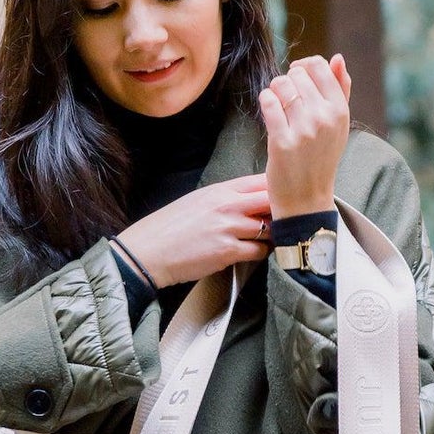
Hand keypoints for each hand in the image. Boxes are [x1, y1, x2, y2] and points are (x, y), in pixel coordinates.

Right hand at [115, 173, 272, 285]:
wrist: (148, 251)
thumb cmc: (168, 228)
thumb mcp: (196, 201)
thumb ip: (223, 199)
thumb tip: (246, 201)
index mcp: (219, 190)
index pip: (260, 180)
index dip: (277, 188)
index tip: (284, 196)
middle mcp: (227, 205)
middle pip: (271, 200)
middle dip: (281, 210)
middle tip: (285, 219)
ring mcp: (229, 228)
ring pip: (270, 228)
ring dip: (273, 235)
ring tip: (270, 239)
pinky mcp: (228, 251)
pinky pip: (259, 251)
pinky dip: (261, 253)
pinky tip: (255, 253)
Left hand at [257, 53, 351, 216]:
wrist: (307, 199)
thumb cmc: (320, 158)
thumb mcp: (338, 125)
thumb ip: (340, 90)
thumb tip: (337, 58)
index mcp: (340, 110)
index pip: (319, 66)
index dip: (303, 67)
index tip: (297, 79)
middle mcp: (324, 118)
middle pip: (297, 74)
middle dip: (288, 82)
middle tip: (287, 100)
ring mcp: (303, 130)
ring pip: (281, 84)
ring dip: (274, 90)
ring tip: (277, 105)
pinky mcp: (282, 142)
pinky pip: (268, 102)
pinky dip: (265, 100)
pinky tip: (269, 110)